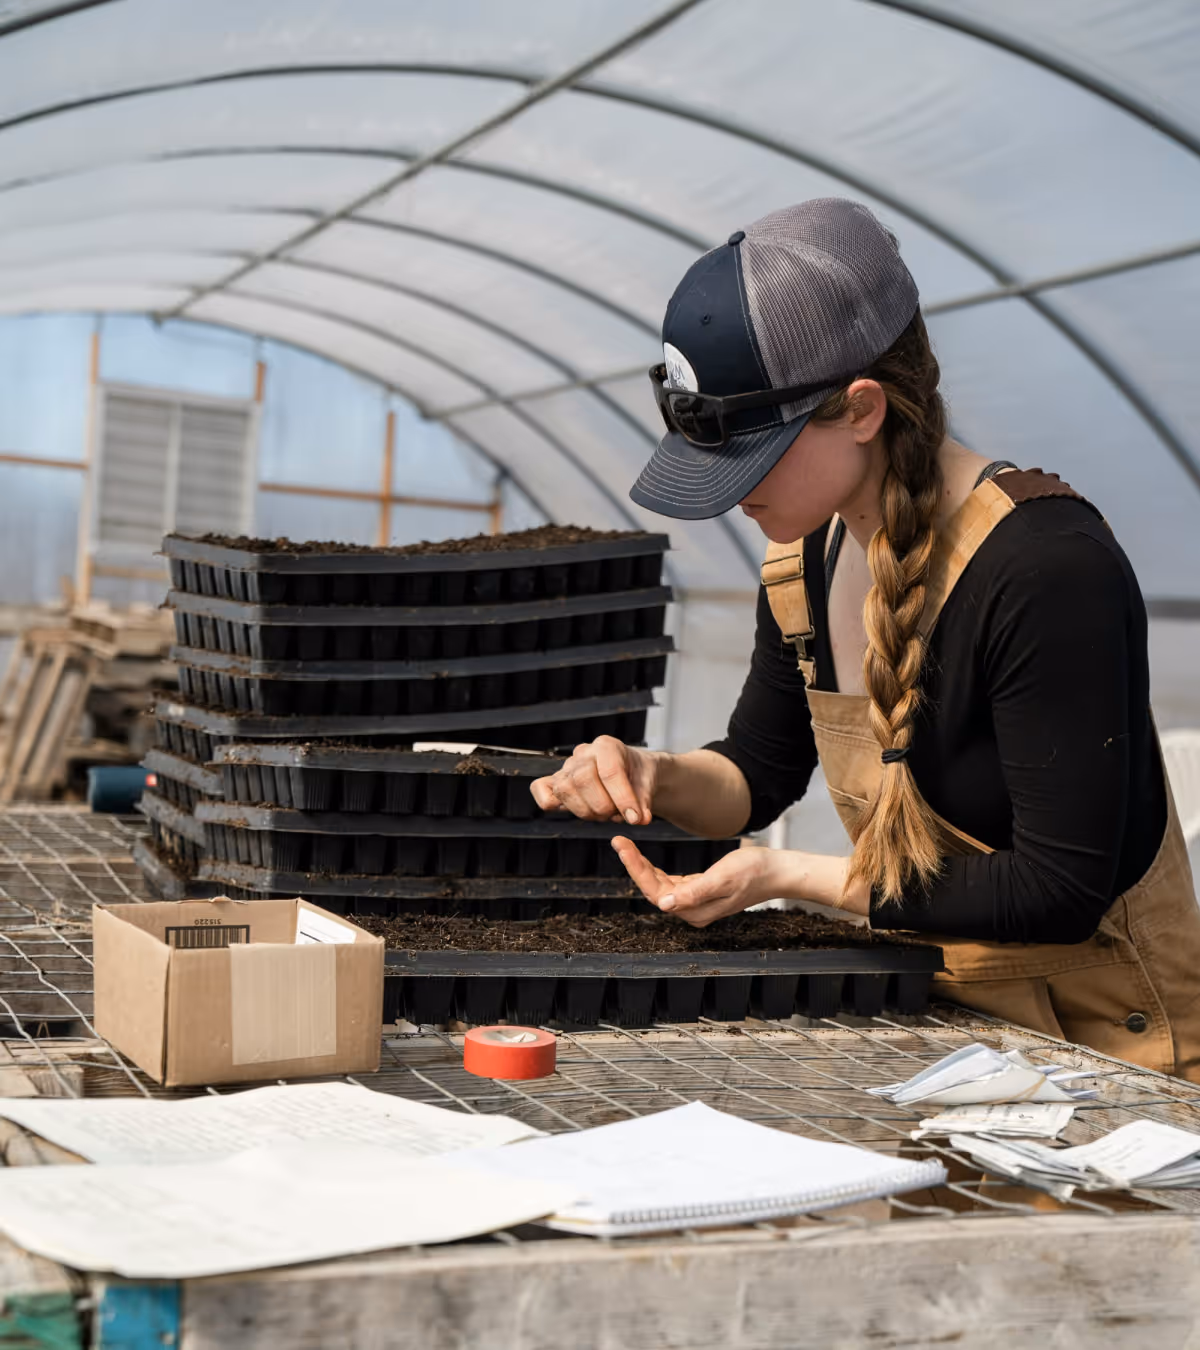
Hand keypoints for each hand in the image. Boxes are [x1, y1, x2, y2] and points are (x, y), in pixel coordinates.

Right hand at [531, 736, 658, 824]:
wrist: (633, 774)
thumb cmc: (638, 776)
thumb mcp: (649, 785)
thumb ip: (643, 802)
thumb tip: (638, 819)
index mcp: (607, 746)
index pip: (609, 771)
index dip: (622, 798)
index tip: (634, 818)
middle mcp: (584, 753)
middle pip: (582, 780)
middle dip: (603, 806)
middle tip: (617, 815)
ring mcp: (567, 767)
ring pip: (564, 790)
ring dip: (586, 811)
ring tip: (604, 814)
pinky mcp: (555, 781)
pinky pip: (540, 790)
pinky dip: (552, 804)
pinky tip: (580, 809)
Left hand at [611, 837, 784, 926]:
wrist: (776, 871)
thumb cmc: (754, 872)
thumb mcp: (723, 878)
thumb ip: (694, 892)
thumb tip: (665, 903)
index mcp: (694, 911)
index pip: (655, 892)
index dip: (636, 869)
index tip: (623, 847)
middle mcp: (692, 911)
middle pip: (653, 888)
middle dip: (634, 865)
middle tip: (618, 841)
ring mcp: (695, 902)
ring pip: (659, 885)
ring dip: (642, 866)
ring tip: (625, 845)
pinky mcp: (699, 891)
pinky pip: (669, 882)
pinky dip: (656, 869)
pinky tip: (645, 858)